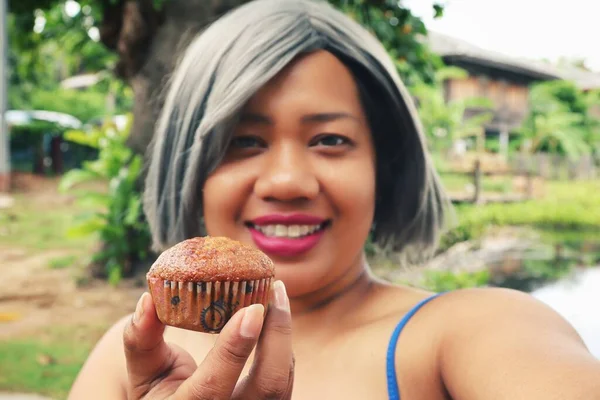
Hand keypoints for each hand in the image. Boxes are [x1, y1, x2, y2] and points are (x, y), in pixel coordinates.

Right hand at [123, 280, 293, 398]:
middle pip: (267, 386)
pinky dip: (282, 346)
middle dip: (277, 335)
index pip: (212, 387)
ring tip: (276, 295)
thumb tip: (147, 299)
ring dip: (282, 336)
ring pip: (281, 381)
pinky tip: (275, 318)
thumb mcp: (143, 372)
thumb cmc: (160, 393)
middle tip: (275, 289)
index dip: (234, 348)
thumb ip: (141, 338)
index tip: (252, 309)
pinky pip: (283, 379)